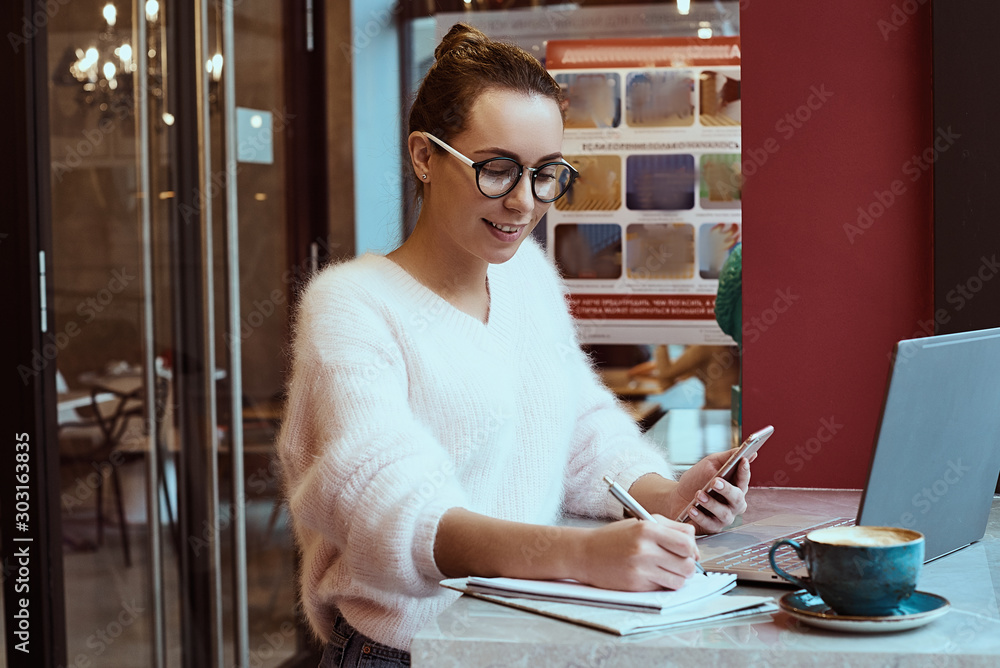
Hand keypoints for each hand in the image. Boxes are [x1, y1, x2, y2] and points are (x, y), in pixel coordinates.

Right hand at [576, 517, 699, 591]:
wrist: (585, 553)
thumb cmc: (614, 538)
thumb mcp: (641, 523)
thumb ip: (670, 528)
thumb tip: (694, 547)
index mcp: (647, 529)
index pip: (686, 543)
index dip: (691, 549)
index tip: (687, 551)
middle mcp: (644, 549)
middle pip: (687, 564)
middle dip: (687, 565)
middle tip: (678, 562)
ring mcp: (640, 569)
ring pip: (679, 580)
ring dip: (676, 577)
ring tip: (665, 570)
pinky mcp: (636, 585)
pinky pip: (663, 588)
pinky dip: (662, 584)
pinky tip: (651, 575)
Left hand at [672, 450, 752, 533]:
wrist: (677, 497)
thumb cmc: (697, 480)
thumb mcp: (710, 464)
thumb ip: (727, 458)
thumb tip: (745, 451)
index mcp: (736, 487)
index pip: (744, 479)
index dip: (745, 471)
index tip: (742, 461)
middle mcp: (734, 504)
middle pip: (737, 498)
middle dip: (727, 489)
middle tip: (714, 481)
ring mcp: (724, 517)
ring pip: (724, 513)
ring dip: (711, 503)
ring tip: (698, 494)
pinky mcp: (712, 527)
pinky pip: (709, 524)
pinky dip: (700, 516)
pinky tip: (692, 509)